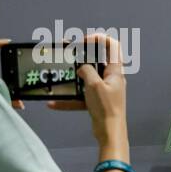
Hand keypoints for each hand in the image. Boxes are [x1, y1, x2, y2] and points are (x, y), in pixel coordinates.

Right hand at [47, 32, 128, 148]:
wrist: (109, 132)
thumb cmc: (107, 109)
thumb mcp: (94, 85)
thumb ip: (87, 71)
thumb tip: (83, 67)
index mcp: (115, 71)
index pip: (113, 46)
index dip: (100, 39)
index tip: (84, 41)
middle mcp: (112, 78)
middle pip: (99, 59)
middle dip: (84, 55)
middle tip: (71, 53)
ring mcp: (105, 89)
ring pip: (88, 77)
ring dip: (75, 75)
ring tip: (64, 73)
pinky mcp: (98, 100)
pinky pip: (82, 95)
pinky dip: (70, 98)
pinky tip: (55, 103)